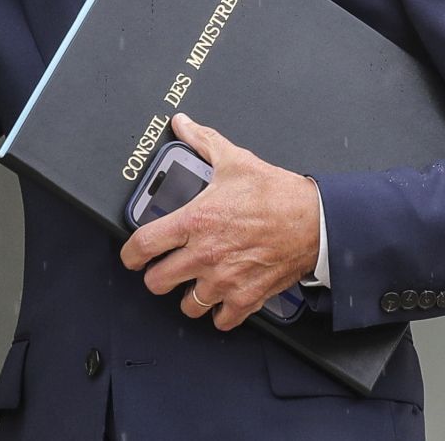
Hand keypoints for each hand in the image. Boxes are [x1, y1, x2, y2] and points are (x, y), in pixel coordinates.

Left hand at [119, 113, 321, 329]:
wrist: (314, 221)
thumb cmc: (276, 194)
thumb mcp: (234, 161)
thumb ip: (202, 142)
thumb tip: (182, 124)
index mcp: (195, 221)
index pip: (142, 246)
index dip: (130, 254)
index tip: (132, 255)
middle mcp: (205, 255)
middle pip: (157, 282)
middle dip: (157, 275)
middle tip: (165, 267)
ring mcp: (225, 281)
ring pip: (186, 306)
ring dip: (187, 295)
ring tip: (194, 282)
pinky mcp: (246, 298)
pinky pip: (220, 320)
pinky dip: (219, 313)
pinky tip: (222, 297)